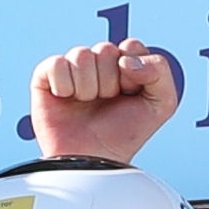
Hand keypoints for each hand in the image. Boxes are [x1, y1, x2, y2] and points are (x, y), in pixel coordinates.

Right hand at [29, 39, 179, 160]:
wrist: (94, 161)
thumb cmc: (124, 135)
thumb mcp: (162, 104)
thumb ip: (160, 70)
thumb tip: (125, 59)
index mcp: (123, 66)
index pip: (130, 46)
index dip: (133, 70)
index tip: (130, 93)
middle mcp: (97, 65)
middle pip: (105, 49)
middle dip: (110, 82)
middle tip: (106, 103)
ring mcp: (71, 70)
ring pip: (81, 55)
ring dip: (88, 87)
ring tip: (87, 105)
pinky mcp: (45, 78)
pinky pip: (57, 64)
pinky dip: (64, 86)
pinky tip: (66, 100)